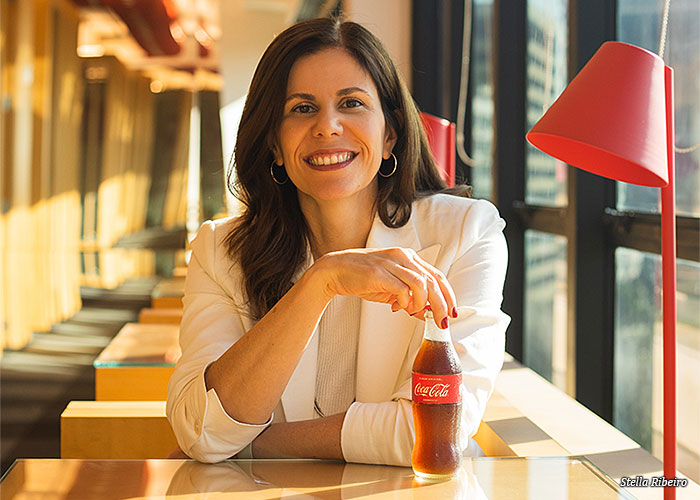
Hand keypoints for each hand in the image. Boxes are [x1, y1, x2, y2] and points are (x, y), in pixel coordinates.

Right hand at [313, 247, 456, 327]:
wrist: (336, 270)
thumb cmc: (363, 278)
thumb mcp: (391, 289)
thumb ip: (410, 299)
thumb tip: (427, 314)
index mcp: (409, 258)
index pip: (437, 276)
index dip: (448, 295)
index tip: (451, 312)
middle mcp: (403, 257)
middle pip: (434, 281)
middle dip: (441, 305)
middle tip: (441, 322)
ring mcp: (392, 263)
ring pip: (422, 284)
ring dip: (421, 304)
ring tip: (412, 312)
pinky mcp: (380, 273)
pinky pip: (402, 290)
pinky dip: (404, 302)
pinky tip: (396, 307)